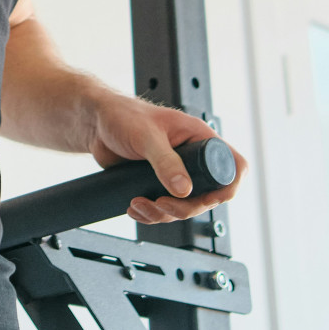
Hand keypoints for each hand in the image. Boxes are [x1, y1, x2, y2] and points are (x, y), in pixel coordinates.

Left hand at [88, 93, 246, 223]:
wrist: (95, 123)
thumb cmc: (122, 115)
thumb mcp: (146, 136)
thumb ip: (165, 161)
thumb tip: (184, 189)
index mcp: (199, 138)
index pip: (233, 167)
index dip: (226, 188)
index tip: (205, 200)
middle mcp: (192, 157)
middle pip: (208, 196)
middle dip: (185, 208)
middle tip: (161, 205)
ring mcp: (177, 172)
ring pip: (185, 207)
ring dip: (163, 214)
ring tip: (139, 204)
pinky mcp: (159, 183)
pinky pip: (165, 209)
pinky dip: (151, 214)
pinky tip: (135, 207)